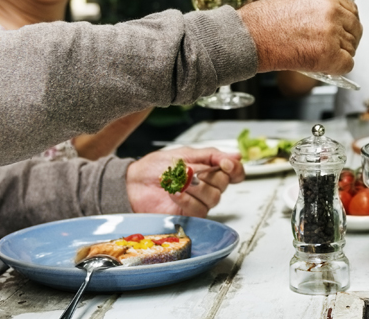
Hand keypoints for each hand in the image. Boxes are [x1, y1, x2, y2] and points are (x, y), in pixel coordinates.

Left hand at [125, 146, 242, 215]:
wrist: (133, 183)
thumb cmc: (154, 168)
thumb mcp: (184, 154)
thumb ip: (211, 155)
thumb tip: (236, 155)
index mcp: (208, 170)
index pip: (234, 172)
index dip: (235, 169)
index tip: (225, 164)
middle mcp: (206, 187)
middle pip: (224, 184)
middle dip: (208, 175)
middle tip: (191, 170)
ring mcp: (198, 202)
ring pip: (213, 198)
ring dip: (196, 187)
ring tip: (179, 181)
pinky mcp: (188, 215)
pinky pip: (199, 209)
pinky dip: (187, 199)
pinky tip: (175, 192)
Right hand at [237, 0, 361, 74]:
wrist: (250, 36)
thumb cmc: (265, 22)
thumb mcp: (298, 1)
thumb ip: (320, 9)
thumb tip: (337, 23)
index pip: (352, 10)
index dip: (347, 24)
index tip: (342, 32)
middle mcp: (332, 10)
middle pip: (356, 28)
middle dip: (347, 40)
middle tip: (334, 48)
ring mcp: (332, 32)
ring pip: (351, 48)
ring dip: (339, 55)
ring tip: (318, 56)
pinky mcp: (329, 53)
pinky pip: (347, 65)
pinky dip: (337, 69)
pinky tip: (323, 66)